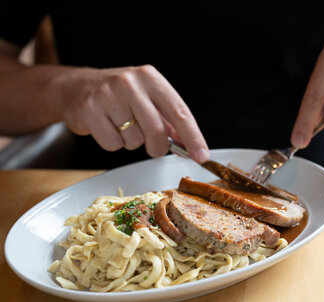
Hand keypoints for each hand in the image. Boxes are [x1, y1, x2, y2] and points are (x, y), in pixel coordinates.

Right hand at [55, 65, 208, 162]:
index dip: (193, 137)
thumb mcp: (147, 98)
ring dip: (132, 142)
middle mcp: (130, 82)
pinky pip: (113, 144)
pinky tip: (106, 127)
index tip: (202, 156)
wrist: (75, 87)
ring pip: (135, 141)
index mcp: (150, 77)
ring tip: (121, 125)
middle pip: (157, 131)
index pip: (180, 112)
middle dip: (158, 147)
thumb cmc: (119, 96)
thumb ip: (168, 120)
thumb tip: (189, 145)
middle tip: (154, 148)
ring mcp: (108, 95)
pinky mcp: (90, 110)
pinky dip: (113, 143)